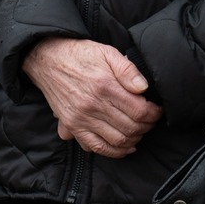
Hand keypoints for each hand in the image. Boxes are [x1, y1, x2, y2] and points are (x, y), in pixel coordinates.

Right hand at [21, 36, 161, 159]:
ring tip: (139, 130)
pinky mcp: (72, 126)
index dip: (153, 113)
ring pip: (117, 141)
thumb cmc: (80, 55)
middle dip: (147, 126)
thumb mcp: (107, 52)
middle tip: (151, 120)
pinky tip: (125, 146)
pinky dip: (114, 152)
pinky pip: (96, 148)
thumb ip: (127, 69)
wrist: (48, 60)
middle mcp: (92, 106)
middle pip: (130, 127)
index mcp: (104, 86)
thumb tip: (143, 88)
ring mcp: (81, 119)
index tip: (156, 110)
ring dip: (134, 139)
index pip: (139, 111)